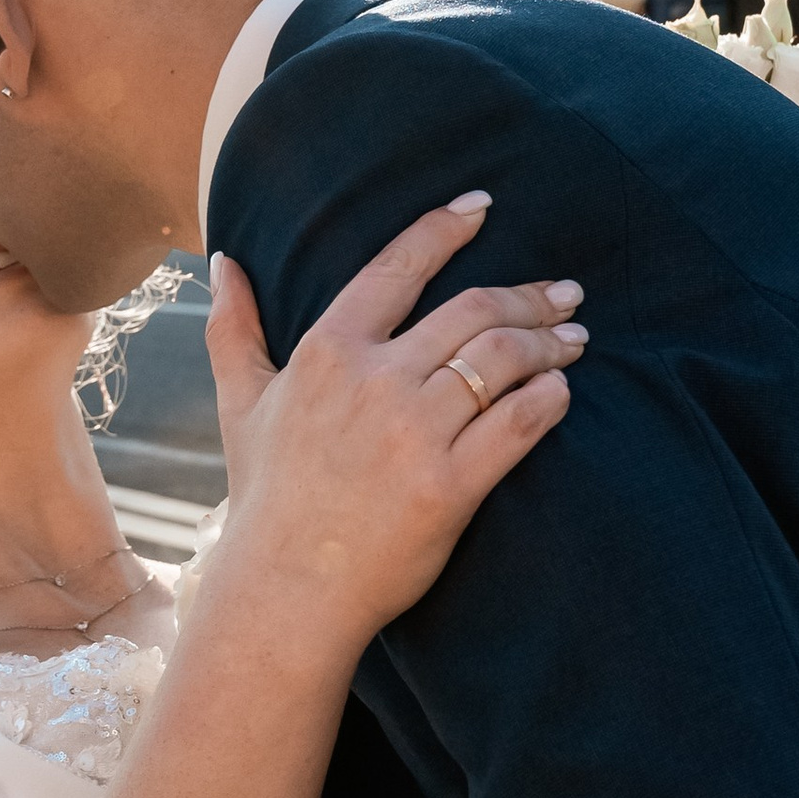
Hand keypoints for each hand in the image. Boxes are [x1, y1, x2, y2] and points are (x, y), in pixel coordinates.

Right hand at [201, 197, 582, 652]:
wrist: (286, 590)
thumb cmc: (267, 499)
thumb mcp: (242, 405)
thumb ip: (234, 329)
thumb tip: (222, 260)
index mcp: (327, 352)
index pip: (396, 268)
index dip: (443, 230)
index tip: (482, 207)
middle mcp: (374, 381)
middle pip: (471, 311)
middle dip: (528, 295)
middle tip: (564, 292)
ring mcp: (415, 433)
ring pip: (502, 360)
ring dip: (549, 342)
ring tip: (576, 338)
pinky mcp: (450, 485)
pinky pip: (519, 424)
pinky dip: (549, 399)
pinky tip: (562, 390)